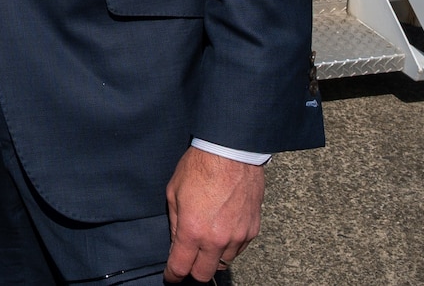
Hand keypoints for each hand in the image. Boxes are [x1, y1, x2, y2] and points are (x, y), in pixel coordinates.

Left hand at [165, 146, 264, 281]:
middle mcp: (216, 239)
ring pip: (223, 263)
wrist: (231, 150)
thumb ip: (175, 223)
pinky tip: (222, 231)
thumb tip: (177, 242)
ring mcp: (237, 236)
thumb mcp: (174, 192)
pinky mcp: (252, 229)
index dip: (173, 275)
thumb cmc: (201, 166)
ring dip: (212, 258)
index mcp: (193, 231)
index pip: (180, 267)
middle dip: (193, 272)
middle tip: (187, 262)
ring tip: (206, 242)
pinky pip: (239, 249)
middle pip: (204, 274)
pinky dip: (229, 246)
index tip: (171, 275)